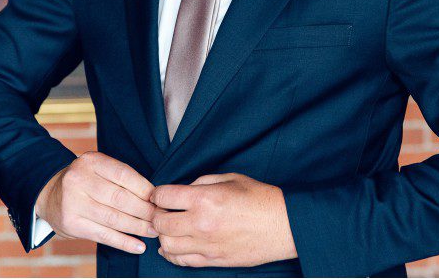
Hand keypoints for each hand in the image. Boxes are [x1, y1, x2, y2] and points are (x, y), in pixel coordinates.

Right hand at [35, 152, 157, 254]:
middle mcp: (79, 179)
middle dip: (144, 210)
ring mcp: (73, 203)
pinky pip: (103, 235)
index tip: (159, 198)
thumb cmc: (85, 181)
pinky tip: (138, 246)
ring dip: (137, 227)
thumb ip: (120, 177)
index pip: (124, 174)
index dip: (144, 188)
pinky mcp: (72, 224)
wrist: (50, 194)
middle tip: (160, 218)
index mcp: (90, 161)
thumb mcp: (98, 169)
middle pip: (120, 198)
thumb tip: (153, 195)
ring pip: (113, 218)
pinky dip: (123, 242)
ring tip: (153, 231)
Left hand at [151, 173, 296, 268]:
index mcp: (204, 199)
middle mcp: (201, 223)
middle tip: (161, 210)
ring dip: (163, 235)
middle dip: (156, 215)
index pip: (165, 197)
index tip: (159, 194)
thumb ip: (202, 182)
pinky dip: (171, 254)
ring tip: (168, 227)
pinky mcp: (213, 261)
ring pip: (167, 245)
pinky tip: (171, 246)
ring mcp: (206, 245)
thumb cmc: (259, 198)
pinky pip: (182, 261)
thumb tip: (185, 190)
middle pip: (161, 223)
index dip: (157, 193)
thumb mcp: (230, 178)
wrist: (281, 225)